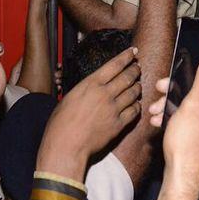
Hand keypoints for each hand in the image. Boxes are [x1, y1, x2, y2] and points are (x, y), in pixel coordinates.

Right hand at [37, 47, 140, 180]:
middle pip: (127, 77)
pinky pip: (134, 111)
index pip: (114, 65)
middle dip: (134, 70)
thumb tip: (95, 85)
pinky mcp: (118, 124)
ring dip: (137, 86)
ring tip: (138, 84)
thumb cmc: (60, 124)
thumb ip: (85, 89)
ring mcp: (113, 109)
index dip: (126, 56)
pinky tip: (136, 104)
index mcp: (90, 84)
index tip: (133, 51)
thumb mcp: (69, 98)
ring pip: (133, 93)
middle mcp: (104, 94)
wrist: (65, 147)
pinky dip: (137, 105)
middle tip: (137, 67)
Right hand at [148, 49, 198, 199]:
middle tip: (158, 98)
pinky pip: (190, 123)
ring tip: (155, 114)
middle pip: (197, 96)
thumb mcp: (193, 104)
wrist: (181, 177)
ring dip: (170, 108)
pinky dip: (175, 121)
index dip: (184, 82)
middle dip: (173, 97)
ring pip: (191, 110)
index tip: (166, 84)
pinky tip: (160, 123)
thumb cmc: (187, 143)